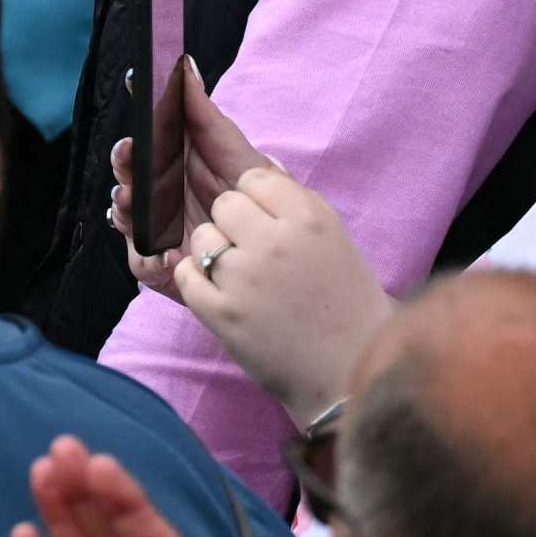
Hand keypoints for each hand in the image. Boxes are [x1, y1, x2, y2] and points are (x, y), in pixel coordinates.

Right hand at [108, 62, 273, 298]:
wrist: (291, 278)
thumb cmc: (269, 218)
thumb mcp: (246, 169)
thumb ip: (213, 125)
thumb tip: (187, 69)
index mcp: (189, 167)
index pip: (159, 135)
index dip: (147, 114)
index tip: (135, 86)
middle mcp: (170, 196)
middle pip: (135, 172)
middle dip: (127, 161)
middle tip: (129, 152)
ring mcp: (162, 231)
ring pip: (127, 214)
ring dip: (125, 207)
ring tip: (129, 203)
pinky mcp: (161, 267)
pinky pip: (141, 261)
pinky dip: (148, 257)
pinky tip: (165, 255)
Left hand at [178, 165, 392, 424]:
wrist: (350, 372)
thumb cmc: (346, 303)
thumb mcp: (334, 241)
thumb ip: (295, 203)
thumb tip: (261, 165)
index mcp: (311, 218)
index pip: (254, 178)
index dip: (256, 200)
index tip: (268, 222)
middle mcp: (276, 241)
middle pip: (224, 204)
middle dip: (233, 225)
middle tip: (254, 253)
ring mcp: (244, 277)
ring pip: (202, 238)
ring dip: (215, 254)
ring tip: (246, 279)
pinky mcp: (220, 311)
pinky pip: (185, 274)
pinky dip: (199, 283)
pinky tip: (227, 296)